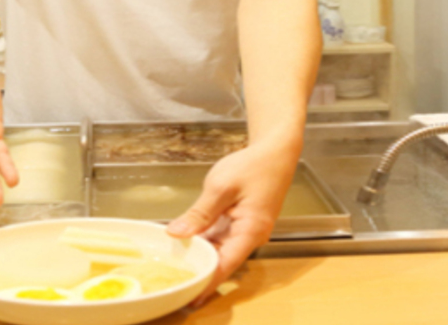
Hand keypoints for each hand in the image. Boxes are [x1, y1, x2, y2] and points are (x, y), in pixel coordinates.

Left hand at [166, 143, 298, 306]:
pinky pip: (220, 237)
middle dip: (199, 270)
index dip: (206, 282)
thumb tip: (177, 233)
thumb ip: (199, 213)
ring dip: (200, 255)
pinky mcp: (241, 223)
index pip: (225, 265)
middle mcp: (250, 236)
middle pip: (221, 260)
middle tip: (173, 279)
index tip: (189, 295)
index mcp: (250, 232)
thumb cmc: (254, 166)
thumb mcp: (221, 187)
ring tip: (175, 263)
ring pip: (219, 249)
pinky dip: (204, 240)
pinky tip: (186, 241)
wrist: (274, 152)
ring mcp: (246, 230)